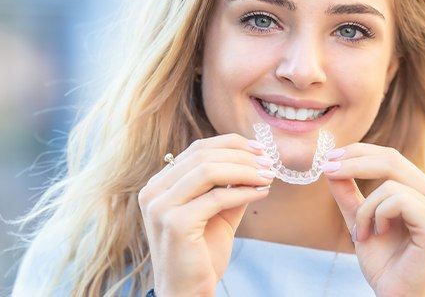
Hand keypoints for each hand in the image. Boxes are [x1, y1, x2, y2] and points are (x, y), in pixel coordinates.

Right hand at [137, 134, 274, 296]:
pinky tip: (262, 192)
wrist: (187, 293)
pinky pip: (217, 197)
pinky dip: (244, 191)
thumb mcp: (218, 212)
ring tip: (268, 176)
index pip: (197, 149)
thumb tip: (257, 161)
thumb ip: (230, 186)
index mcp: (159, 185)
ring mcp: (160, 207)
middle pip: (203, 155)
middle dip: (242, 156)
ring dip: (245, 170)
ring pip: (209, 170)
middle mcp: (153, 192)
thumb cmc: (202, 254)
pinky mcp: (175, 223)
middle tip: (269, 162)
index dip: (231, 144)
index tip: (260, 149)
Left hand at [322, 143, 424, 296]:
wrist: (394, 294)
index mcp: (422, 190)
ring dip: (365, 208)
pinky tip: (378, 234)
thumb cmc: (383, 261)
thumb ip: (348, 193)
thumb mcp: (359, 219)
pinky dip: (378, 215)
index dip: (359, 152)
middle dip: (354, 162)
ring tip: (362, 233)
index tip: (329, 158)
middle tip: (328, 170)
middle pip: (392, 160)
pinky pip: (398, 200)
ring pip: (390, 184)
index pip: (390, 157)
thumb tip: (331, 165)